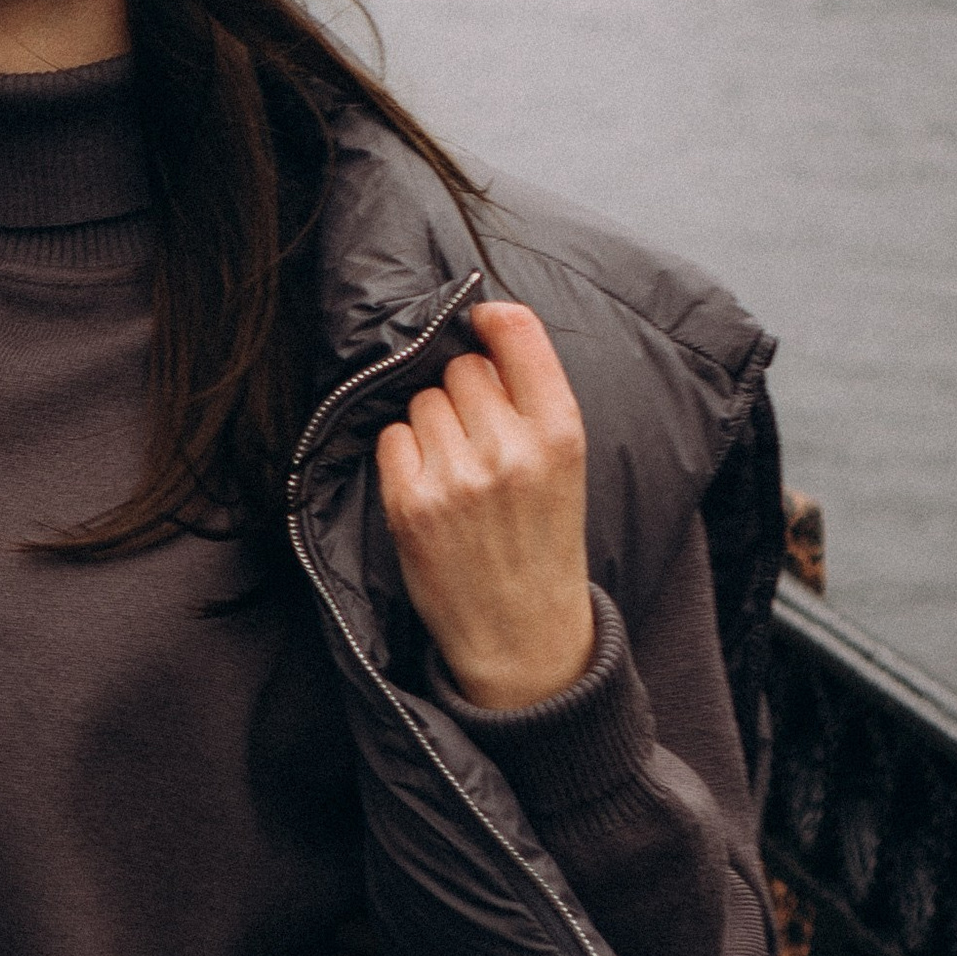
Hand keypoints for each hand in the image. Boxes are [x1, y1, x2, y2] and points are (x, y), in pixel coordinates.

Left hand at [375, 298, 593, 711]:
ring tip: (458, 471)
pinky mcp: (411, 502)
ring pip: (422, 400)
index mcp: (561, 435)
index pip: (518, 333)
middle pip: (461, 368)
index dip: (492, 319)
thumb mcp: (564, 466)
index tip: (479, 323)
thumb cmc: (543, 542)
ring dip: (432, 425)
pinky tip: (431, 488)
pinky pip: (391, 436)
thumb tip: (479, 329)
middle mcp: (510, 450)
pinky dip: (404, 455)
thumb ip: (531, 400)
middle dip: (463, 392)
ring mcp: (457, 477)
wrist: (524, 636)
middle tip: (478, 438)